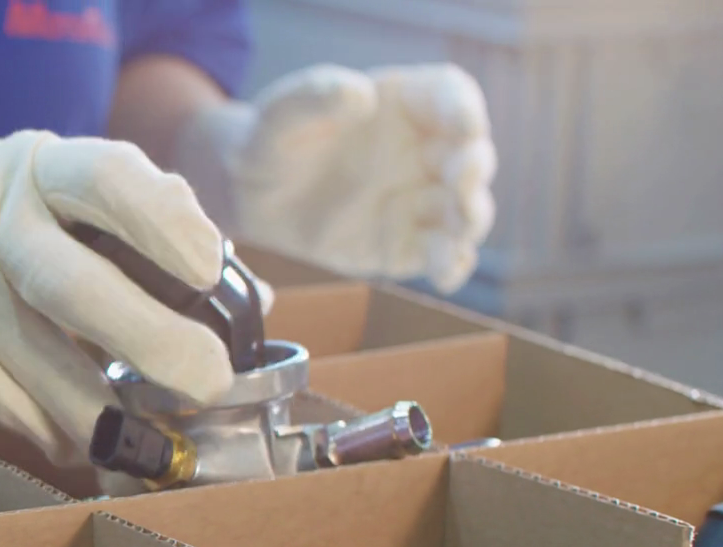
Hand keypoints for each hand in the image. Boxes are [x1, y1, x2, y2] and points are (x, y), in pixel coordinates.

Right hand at [0, 113, 233, 463]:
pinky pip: (11, 412)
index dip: (166, 226)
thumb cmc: (17, 215)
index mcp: (40, 170)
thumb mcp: (73, 190)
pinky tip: (74, 425)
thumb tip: (250, 301)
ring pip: (44, 378)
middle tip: (207, 383)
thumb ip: (156, 227)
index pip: (106, 182)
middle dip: (154, 346)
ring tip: (153, 437)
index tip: (210, 272)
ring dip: (110, 420)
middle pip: (74, 291)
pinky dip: (57, 430)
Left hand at [178, 63, 496, 292]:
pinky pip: (437, 254)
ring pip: (464, 208)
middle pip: (470, 154)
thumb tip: (360, 94)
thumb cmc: (269, 141)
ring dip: (471, 218)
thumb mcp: (279, 114)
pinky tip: (447, 275)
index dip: (464, 109)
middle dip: (474, 168)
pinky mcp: (403, 243)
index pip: (450, 96)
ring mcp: (416, 198)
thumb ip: (313, 96)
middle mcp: (421, 149)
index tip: (464, 127)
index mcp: (402, 104)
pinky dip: (451, 264)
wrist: (248, 195)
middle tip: (462, 182)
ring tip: (462, 228)